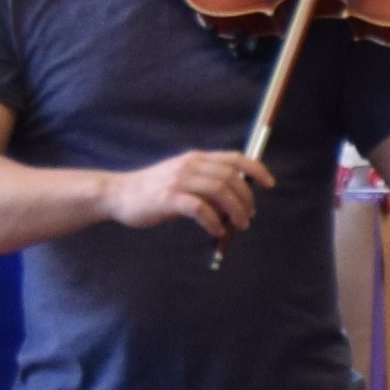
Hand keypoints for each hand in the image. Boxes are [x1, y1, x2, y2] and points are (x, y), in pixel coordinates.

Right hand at [101, 145, 267, 237]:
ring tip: (238, 226)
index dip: (256, 169)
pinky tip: (216, 231)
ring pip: (219, 191)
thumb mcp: (182, 179)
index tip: (269, 184)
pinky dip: (214, 222)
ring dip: (235, 211)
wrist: (119, 194)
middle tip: (248, 217)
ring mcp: (178, 180)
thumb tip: (235, 203)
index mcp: (195, 159)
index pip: (234, 158)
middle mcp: (189, 165)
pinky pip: (200, 209)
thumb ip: (206, 185)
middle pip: (231, 177)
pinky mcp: (168, 198)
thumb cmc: (153, 192)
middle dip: (246, 199)